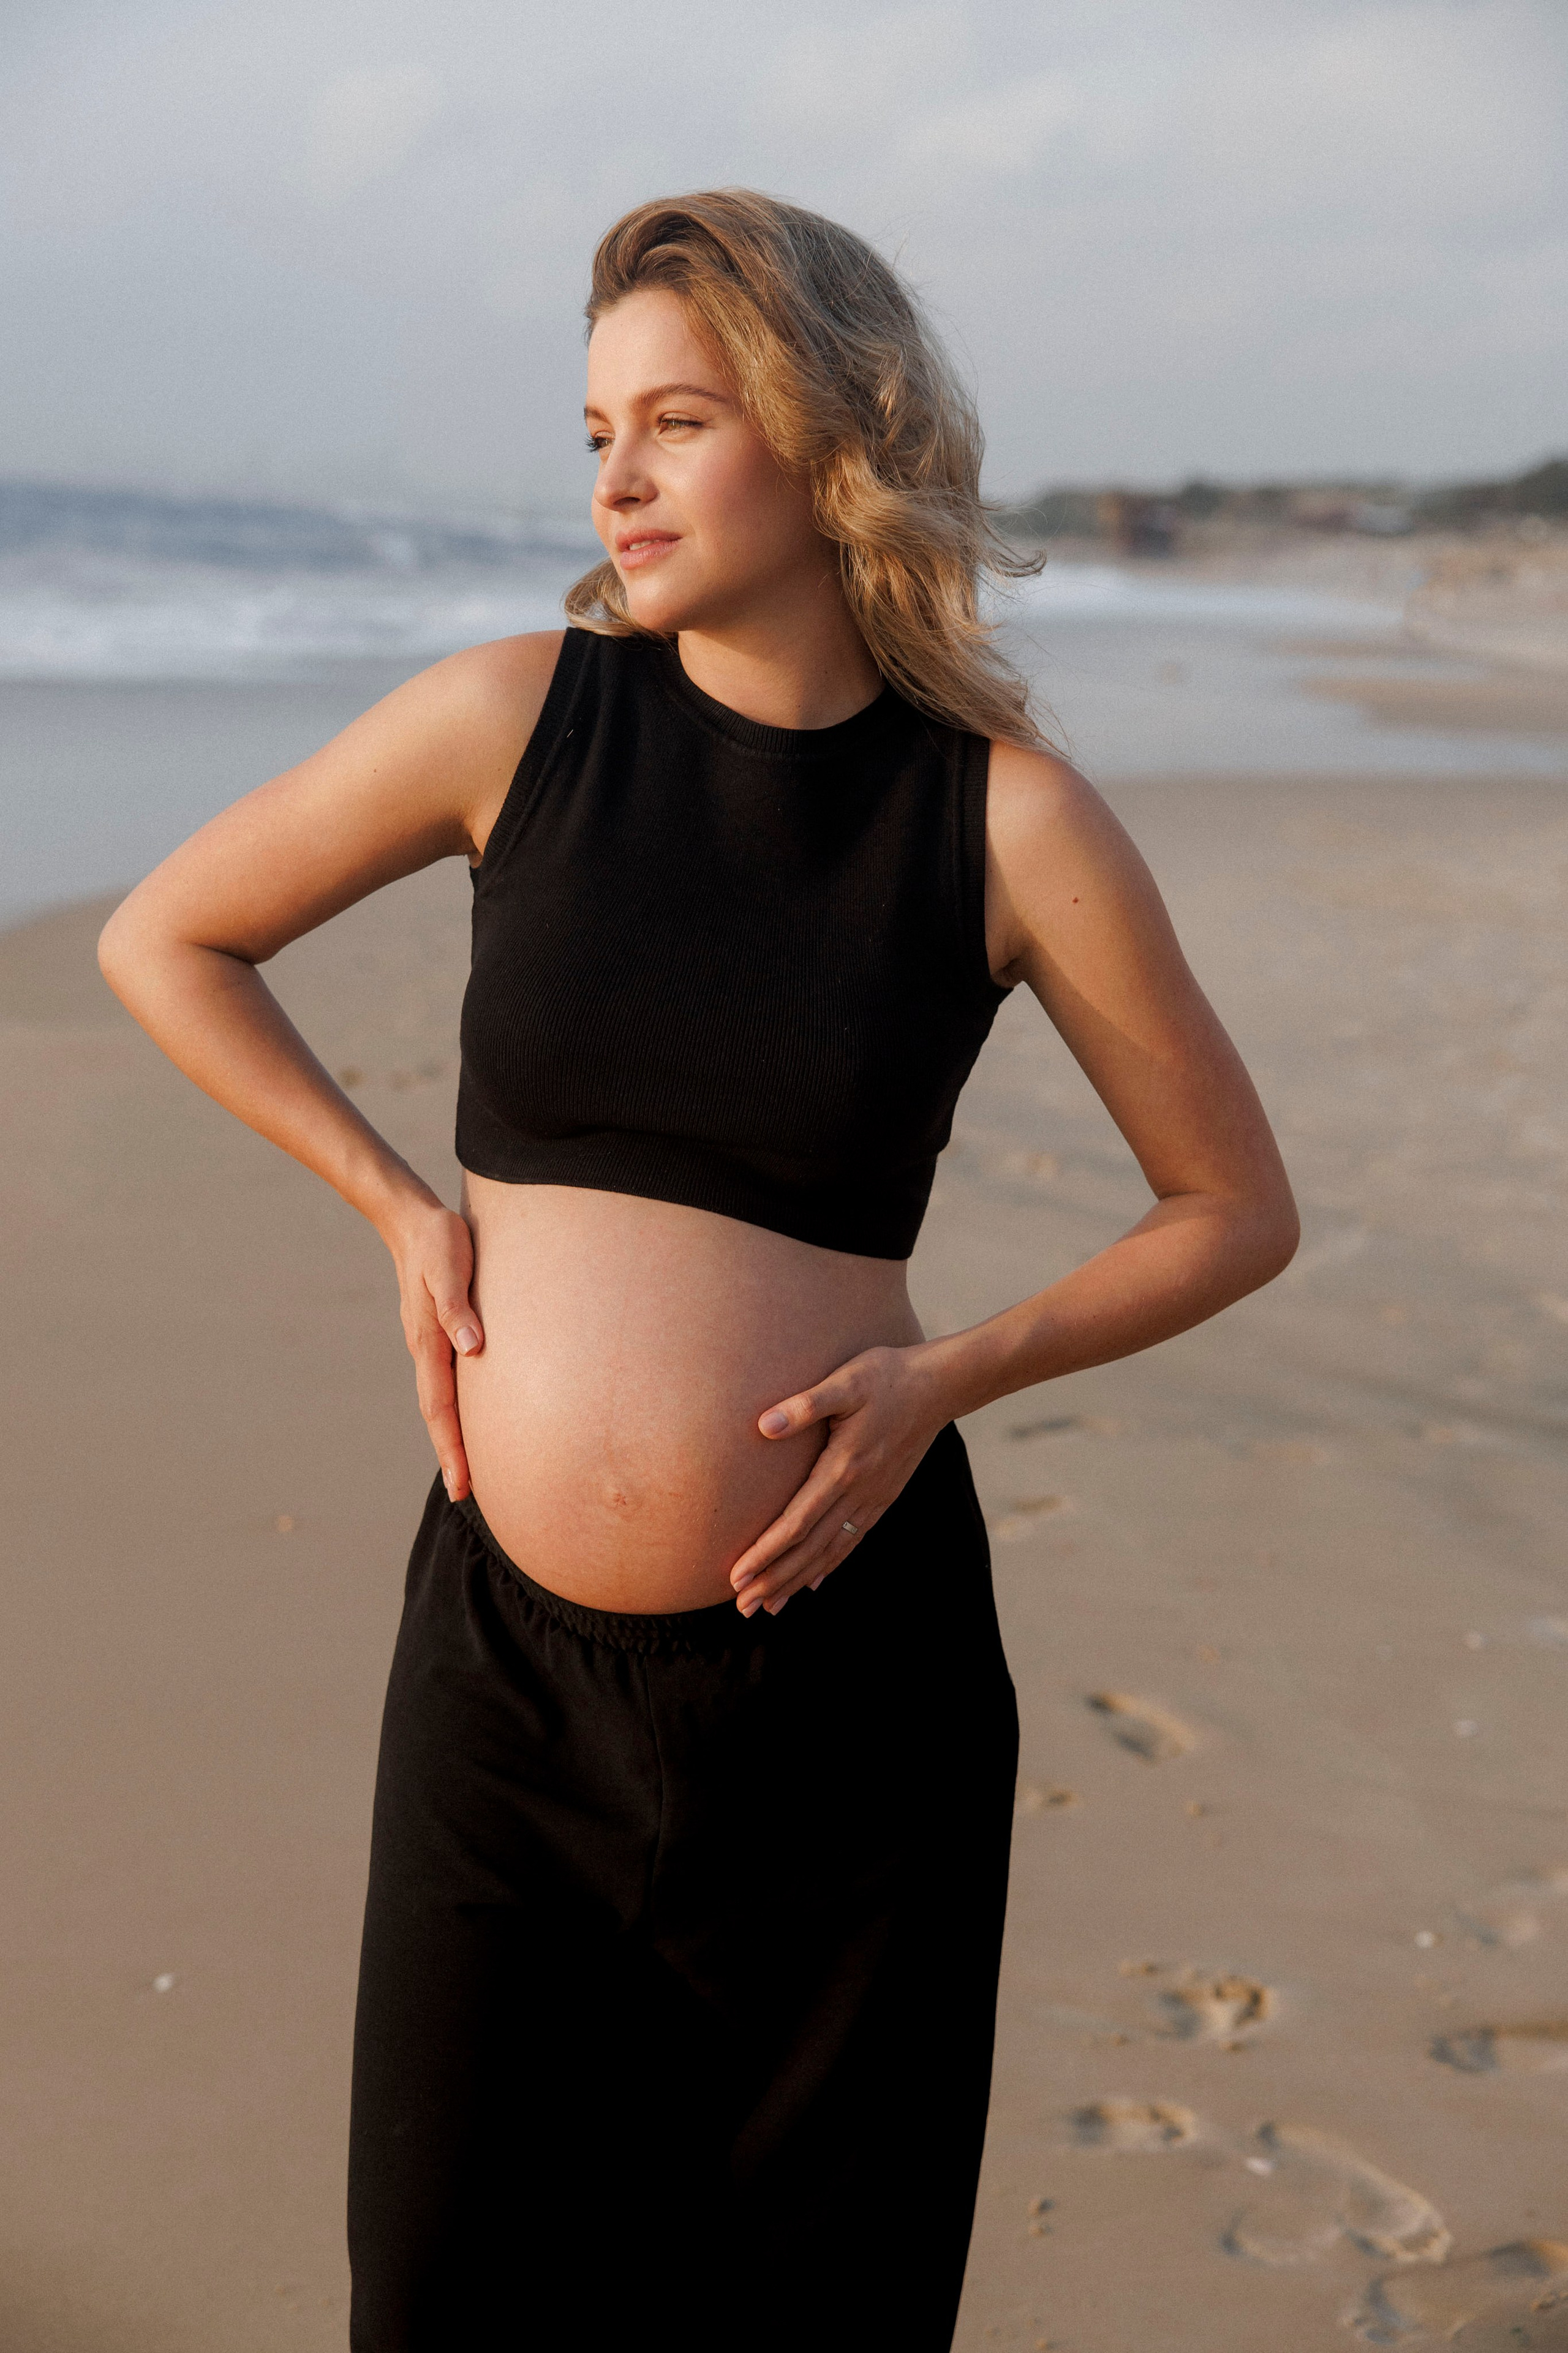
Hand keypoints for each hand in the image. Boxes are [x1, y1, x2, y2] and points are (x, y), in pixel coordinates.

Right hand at [386, 1200, 483, 1501]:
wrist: (411, 1220)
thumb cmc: (439, 1239)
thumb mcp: (451, 1265)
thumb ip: (459, 1306)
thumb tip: (472, 1348)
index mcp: (430, 1340)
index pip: (442, 1406)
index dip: (453, 1446)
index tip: (463, 1482)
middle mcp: (426, 1349)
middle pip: (438, 1413)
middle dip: (451, 1454)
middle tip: (463, 1495)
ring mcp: (428, 1344)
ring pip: (440, 1400)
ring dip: (451, 1435)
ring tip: (465, 1469)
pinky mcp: (436, 1334)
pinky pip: (444, 1381)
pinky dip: (452, 1409)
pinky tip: (463, 1418)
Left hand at [729, 1344, 949, 1616]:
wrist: (938, 1385)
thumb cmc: (886, 1376)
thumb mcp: (845, 1381)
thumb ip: (805, 1405)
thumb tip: (764, 1425)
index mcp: (843, 1467)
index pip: (797, 1522)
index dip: (765, 1552)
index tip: (736, 1576)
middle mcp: (858, 1492)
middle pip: (810, 1548)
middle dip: (774, 1579)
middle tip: (741, 1607)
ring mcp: (873, 1498)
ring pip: (830, 1551)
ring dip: (798, 1580)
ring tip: (769, 1607)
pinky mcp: (883, 1497)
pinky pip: (852, 1540)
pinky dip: (829, 1565)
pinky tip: (814, 1582)